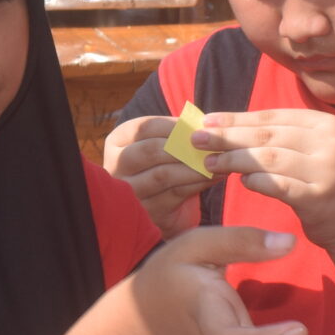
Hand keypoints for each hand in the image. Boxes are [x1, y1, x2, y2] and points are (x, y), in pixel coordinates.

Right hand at [102, 113, 208, 238]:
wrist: (166, 208)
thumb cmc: (166, 166)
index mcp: (117, 142)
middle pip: (150, 150)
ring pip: (164, 174)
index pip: (143, 127)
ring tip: (218, 159)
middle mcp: (116, 167)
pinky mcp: (147, 211)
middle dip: (184, 146)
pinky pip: (176, 193)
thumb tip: (202, 123)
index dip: (173, 125)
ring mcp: (129, 192)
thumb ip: (177, 132)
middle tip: (210, 143)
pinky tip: (216, 175)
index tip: (199, 125)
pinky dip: (199, 182)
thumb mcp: (165, 145)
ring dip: (195, 165)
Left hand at [192, 110, 334, 247]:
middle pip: (267, 135)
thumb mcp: (306, 152)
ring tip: (209, 162)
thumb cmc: (321, 184)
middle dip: (228, 136)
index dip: (236, 118)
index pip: (271, 116)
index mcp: (324, 124)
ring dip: (235, 160)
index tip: (206, 120)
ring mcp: (327, 169)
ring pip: (270, 158)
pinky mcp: (321, 197)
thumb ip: (275, 138)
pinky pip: (280, 186)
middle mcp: (329, 142)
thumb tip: (224, 126)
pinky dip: (257, 182)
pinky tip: (241, 182)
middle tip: (197, 139)